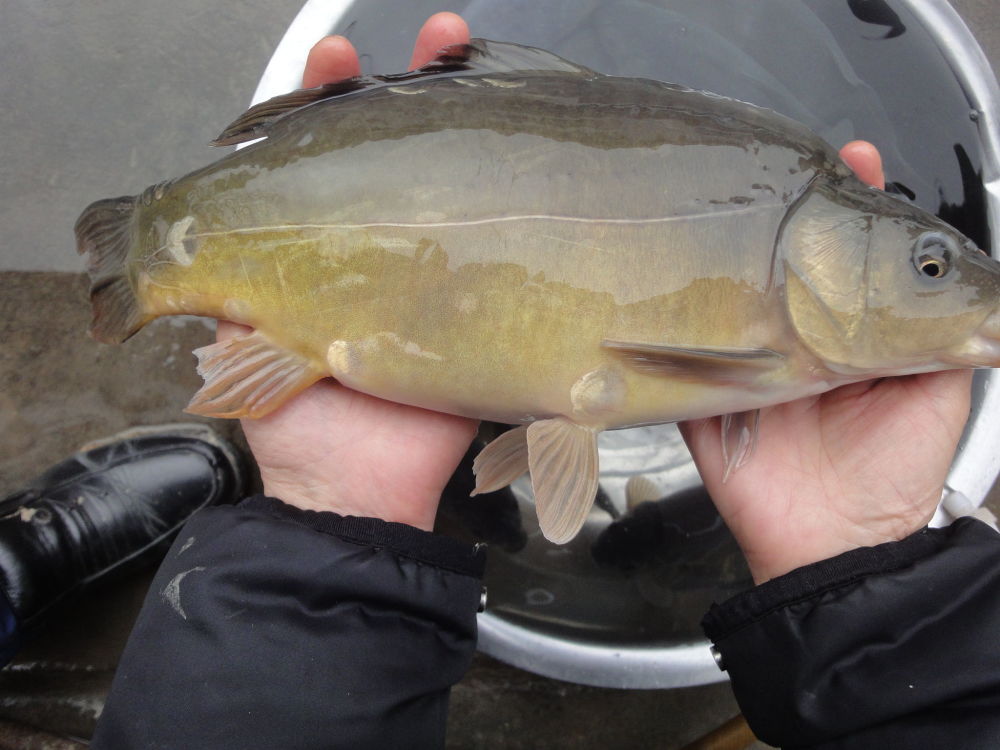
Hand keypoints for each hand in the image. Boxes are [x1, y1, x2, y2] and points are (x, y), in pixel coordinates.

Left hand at [219, 13, 476, 529]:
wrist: (362, 492)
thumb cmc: (301, 426)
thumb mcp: (242, 343)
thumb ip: (224, 284)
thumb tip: (180, 236)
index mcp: (323, 256)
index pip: (324, 162)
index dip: (326, 108)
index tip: (333, 64)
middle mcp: (383, 256)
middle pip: (399, 158)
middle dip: (410, 91)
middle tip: (433, 41)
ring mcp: (439, 277)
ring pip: (455, 186)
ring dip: (462, 117)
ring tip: (466, 56)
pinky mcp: (484, 305)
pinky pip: (501, 244)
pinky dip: (510, 193)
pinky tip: (521, 144)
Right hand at [681, 141, 973, 582]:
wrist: (836, 540)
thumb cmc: (895, 470)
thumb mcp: (942, 390)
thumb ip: (948, 333)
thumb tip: (966, 274)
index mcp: (847, 332)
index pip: (846, 256)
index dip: (851, 206)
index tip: (857, 159)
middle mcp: (793, 338)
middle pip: (778, 267)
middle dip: (775, 217)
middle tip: (775, 171)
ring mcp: (743, 362)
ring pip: (727, 301)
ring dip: (718, 260)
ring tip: (716, 208)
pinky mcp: (702, 393)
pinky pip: (679, 353)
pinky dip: (667, 321)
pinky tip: (664, 278)